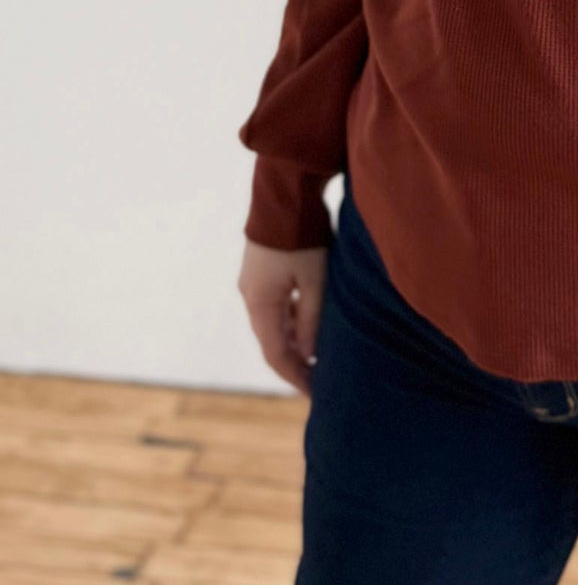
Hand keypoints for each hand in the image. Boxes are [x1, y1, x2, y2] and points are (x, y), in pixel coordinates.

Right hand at [237, 238, 328, 397]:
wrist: (285, 191)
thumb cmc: (303, 236)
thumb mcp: (314, 279)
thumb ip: (312, 318)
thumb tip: (311, 352)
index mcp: (259, 303)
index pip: (275, 354)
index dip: (295, 376)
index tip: (315, 392)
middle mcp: (250, 296)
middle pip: (272, 340)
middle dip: (295, 362)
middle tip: (319, 379)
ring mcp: (252, 281)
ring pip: (273, 323)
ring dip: (294, 340)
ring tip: (318, 355)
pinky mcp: (261, 269)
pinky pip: (274, 305)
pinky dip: (291, 319)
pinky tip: (309, 323)